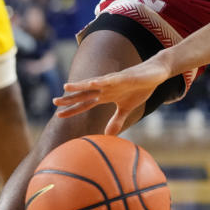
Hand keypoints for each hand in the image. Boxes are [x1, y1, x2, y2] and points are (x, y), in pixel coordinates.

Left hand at [53, 57, 172, 134]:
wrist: (155, 73)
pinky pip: (111, 79)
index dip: (72, 109)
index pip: (85, 103)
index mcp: (105, 95)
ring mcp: (114, 81)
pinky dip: (101, 81)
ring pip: (93, 83)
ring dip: (80, 85)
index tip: (58, 115)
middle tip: (54, 102)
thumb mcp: (127, 108)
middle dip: (70, 98)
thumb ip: (116, 120)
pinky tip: (92, 82)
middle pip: (84, 93)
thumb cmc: (140, 88)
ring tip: (66, 87)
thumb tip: (108, 136)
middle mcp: (106, 87)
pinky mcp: (124, 77)